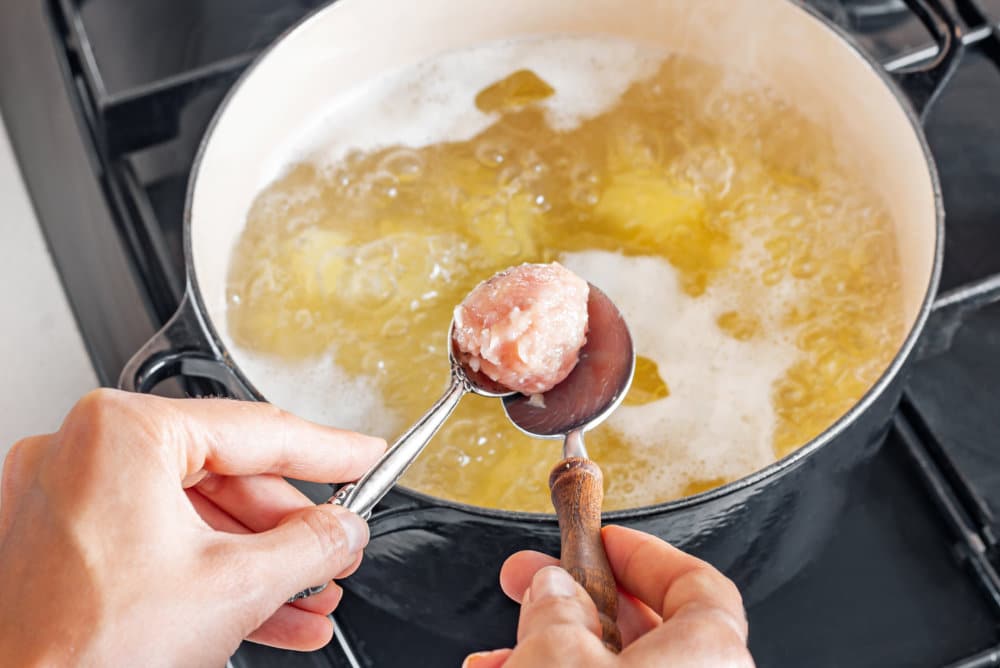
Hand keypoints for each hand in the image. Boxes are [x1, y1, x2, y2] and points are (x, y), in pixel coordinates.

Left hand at [0, 389, 384, 666]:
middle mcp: (83, 452)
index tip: (363, 455)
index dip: (326, 449)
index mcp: (122, 433)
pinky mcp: (61, 542)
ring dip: (258, 559)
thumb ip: (310, 545)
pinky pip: (158, 541)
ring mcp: (66, 498)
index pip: (255, 430)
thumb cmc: (88, 654)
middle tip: (336, 545)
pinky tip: (264, 608)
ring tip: (309, 593)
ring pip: (194, 514)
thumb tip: (344, 529)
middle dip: (288, 526)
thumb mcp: (236, 587)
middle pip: (224, 474)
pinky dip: (212, 571)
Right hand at [464, 526, 752, 666]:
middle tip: (529, 577)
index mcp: (710, 654)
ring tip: (499, 649)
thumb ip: (555, 606)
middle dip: (571, 598)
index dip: (639, 552)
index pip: (693, 580)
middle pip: (643, 625)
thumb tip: (550, 585)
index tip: (597, 537)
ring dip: (551, 647)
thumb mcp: (558, 655)